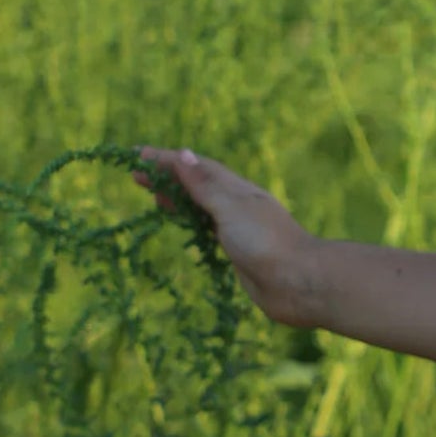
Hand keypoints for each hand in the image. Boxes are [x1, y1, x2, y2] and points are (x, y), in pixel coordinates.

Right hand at [133, 147, 324, 327]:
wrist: (299, 282)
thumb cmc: (265, 242)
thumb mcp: (230, 208)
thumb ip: (205, 185)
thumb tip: (182, 153)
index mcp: (237, 189)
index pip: (196, 166)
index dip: (167, 160)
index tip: (137, 154)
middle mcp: (237, 205)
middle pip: (197, 184)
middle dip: (168, 178)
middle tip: (136, 175)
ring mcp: (238, 228)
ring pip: (201, 206)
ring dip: (178, 199)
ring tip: (154, 196)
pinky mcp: (238, 251)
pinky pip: (207, 228)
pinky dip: (190, 222)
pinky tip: (183, 226)